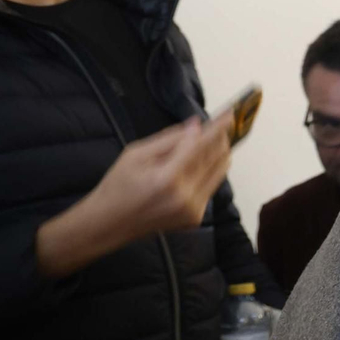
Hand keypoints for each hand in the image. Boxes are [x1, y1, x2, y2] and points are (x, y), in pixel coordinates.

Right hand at [36, 116, 232, 277]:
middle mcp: (185, 196)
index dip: (218, 128)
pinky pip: (211, 186)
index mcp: (167, 178)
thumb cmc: (117, 186)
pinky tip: (196, 166)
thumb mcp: (135, 154)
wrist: (108, 224)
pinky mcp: (195, 217)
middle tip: (218, 126)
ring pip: (220, 172)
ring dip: (218, 154)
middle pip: (217, 158)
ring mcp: (193, 209)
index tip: (231, 114)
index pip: (202, 145)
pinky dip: (209, 171)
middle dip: (220, 138)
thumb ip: (169, 139)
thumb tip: (196, 125)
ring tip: (208, 143)